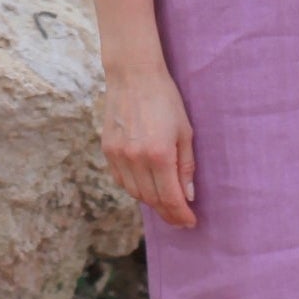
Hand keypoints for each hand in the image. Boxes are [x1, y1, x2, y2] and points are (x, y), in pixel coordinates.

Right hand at [102, 64, 196, 226]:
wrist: (132, 75)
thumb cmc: (165, 99)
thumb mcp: (184, 131)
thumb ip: (186, 166)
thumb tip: (187, 196)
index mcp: (159, 154)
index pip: (170, 198)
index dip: (180, 215)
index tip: (190, 222)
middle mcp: (136, 159)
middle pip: (152, 200)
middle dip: (168, 213)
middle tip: (180, 218)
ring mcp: (118, 156)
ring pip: (135, 193)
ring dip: (152, 202)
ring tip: (166, 203)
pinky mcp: (107, 150)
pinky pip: (121, 180)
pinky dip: (134, 189)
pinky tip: (146, 187)